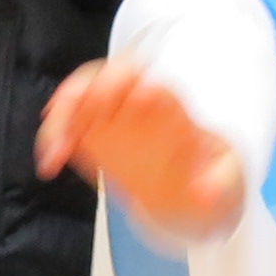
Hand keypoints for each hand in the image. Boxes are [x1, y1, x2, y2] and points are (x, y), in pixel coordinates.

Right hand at [39, 58, 244, 236]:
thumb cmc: (206, 166)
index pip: (152, 84)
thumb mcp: (224, 172)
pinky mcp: (90, 132)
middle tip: (74, 108)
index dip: (140, 86)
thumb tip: (206, 196)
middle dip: (90, 90)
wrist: (183, 180)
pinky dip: (54, 140)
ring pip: (79, 98)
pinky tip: (51, 165)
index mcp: (169, 104)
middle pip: (107, 79)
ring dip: (63, 117)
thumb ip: (218, 180)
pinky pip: (66, 126)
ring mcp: (109, 113)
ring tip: (55, 151)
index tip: (136, 96)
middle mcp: (134, 99)